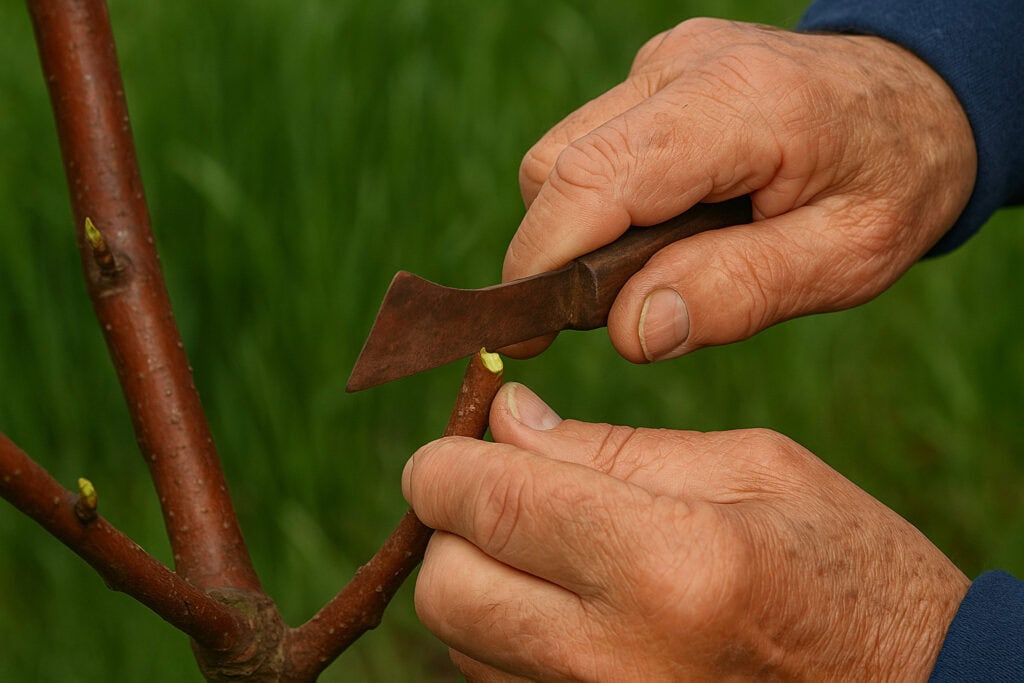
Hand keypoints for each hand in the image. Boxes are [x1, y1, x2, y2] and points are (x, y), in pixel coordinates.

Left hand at [403, 383, 969, 680]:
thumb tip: (506, 417)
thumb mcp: (751, 470)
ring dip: (479, 579)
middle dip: (450, 526)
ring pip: (460, 641)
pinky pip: (499, 680)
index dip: (445, 464)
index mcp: (666, 563)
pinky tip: (567, 604)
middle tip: (499, 490)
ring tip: (549, 547)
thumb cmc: (842, 566)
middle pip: (446, 587)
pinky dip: (505, 634)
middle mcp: (613, 658)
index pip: (489, 504)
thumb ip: (612, 446)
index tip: (454, 444)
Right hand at [503, 19, 975, 361]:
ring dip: (579, 227)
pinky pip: (590, 144)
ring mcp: (664, 61)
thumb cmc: (893, 181)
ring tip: (652, 265)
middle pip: (556, 167)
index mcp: (739, 107)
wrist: (919, 98)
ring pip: (560, 155)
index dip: (541, 261)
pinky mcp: (654, 73)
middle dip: (558, 252)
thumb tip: (628, 329)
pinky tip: (661, 222)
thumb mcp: (847, 260)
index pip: (594, 180)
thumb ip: (738, 292)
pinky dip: (603, 200)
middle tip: (613, 310)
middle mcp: (684, 66)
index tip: (524, 334)